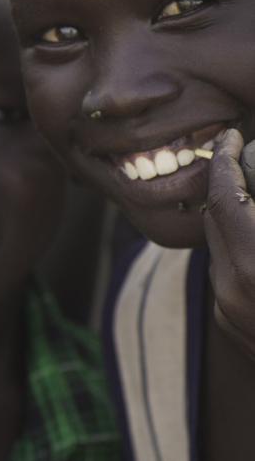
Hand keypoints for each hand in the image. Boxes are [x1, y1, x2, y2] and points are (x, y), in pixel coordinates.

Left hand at [204, 129, 254, 359]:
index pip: (224, 195)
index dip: (226, 159)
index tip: (232, 135)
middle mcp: (233, 286)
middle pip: (213, 217)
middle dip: (228, 185)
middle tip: (246, 159)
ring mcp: (228, 309)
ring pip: (218, 247)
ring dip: (235, 219)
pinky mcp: (228, 325)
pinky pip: (225, 275)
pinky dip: (241, 251)